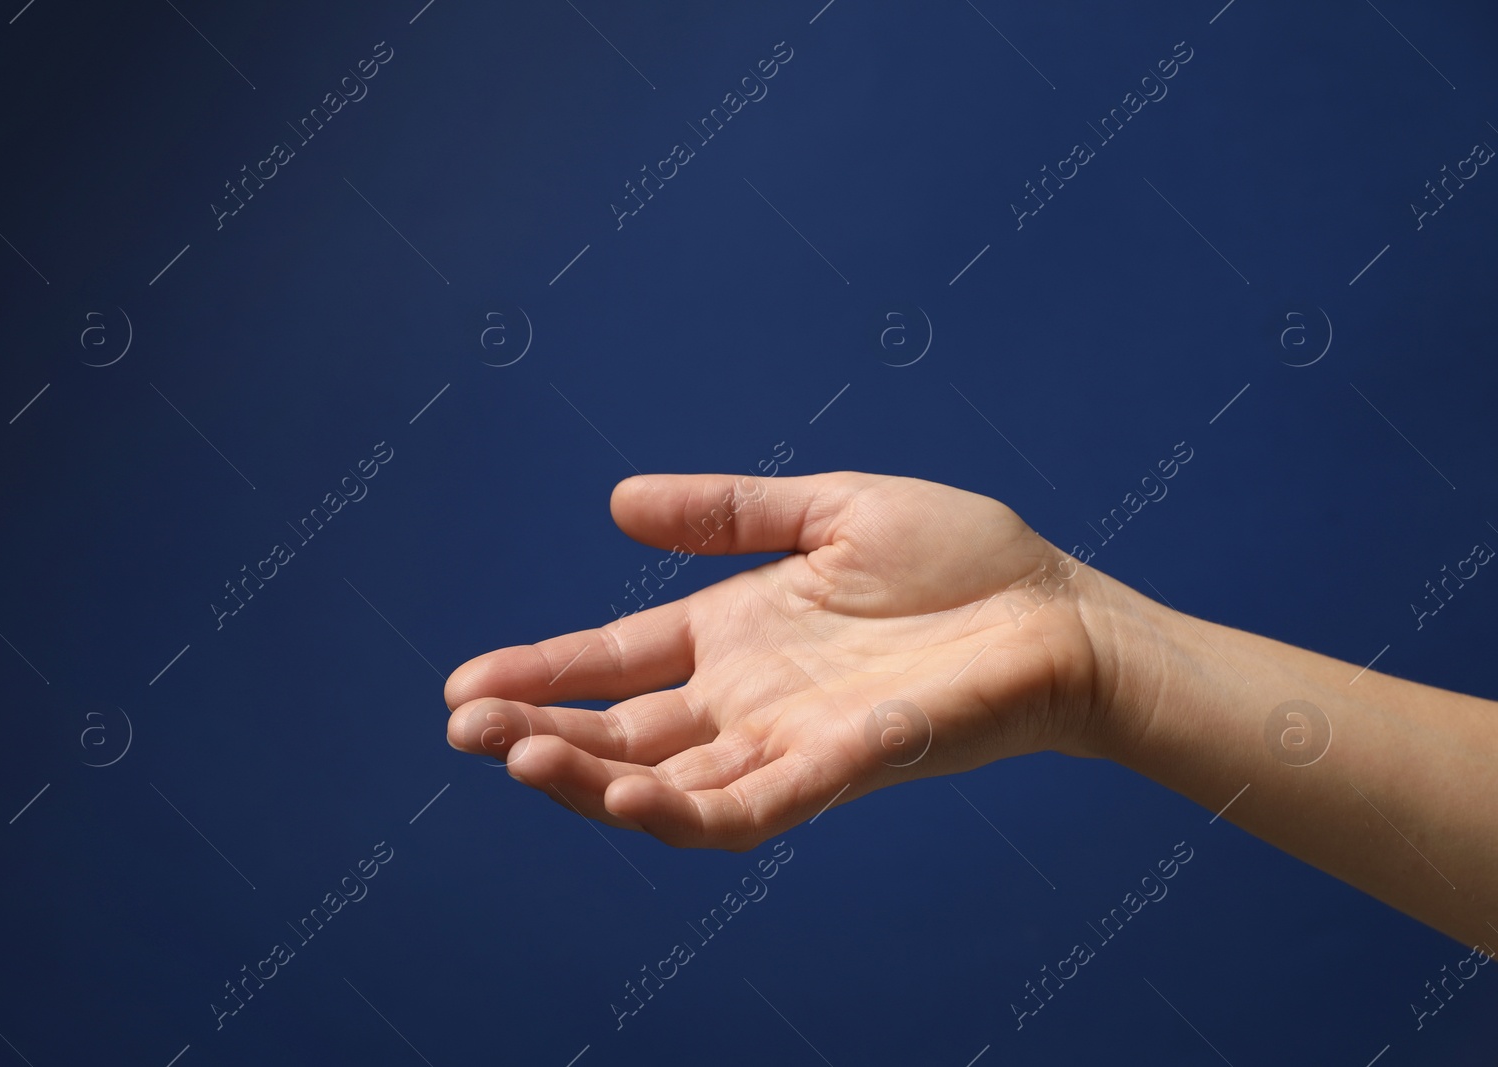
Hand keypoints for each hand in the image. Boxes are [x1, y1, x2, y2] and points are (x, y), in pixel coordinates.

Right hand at [444, 471, 1120, 849]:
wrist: (1061, 610)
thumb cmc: (964, 559)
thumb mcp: (830, 509)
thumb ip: (729, 513)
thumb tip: (616, 503)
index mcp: (736, 632)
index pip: (614, 663)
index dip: (539, 674)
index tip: (462, 685)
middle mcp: (747, 697)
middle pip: (622, 732)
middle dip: (537, 732)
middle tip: (464, 727)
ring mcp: (788, 739)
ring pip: (665, 783)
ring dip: (587, 779)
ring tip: (515, 756)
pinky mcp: (839, 769)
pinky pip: (747, 808)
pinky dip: (680, 812)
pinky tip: (621, 795)